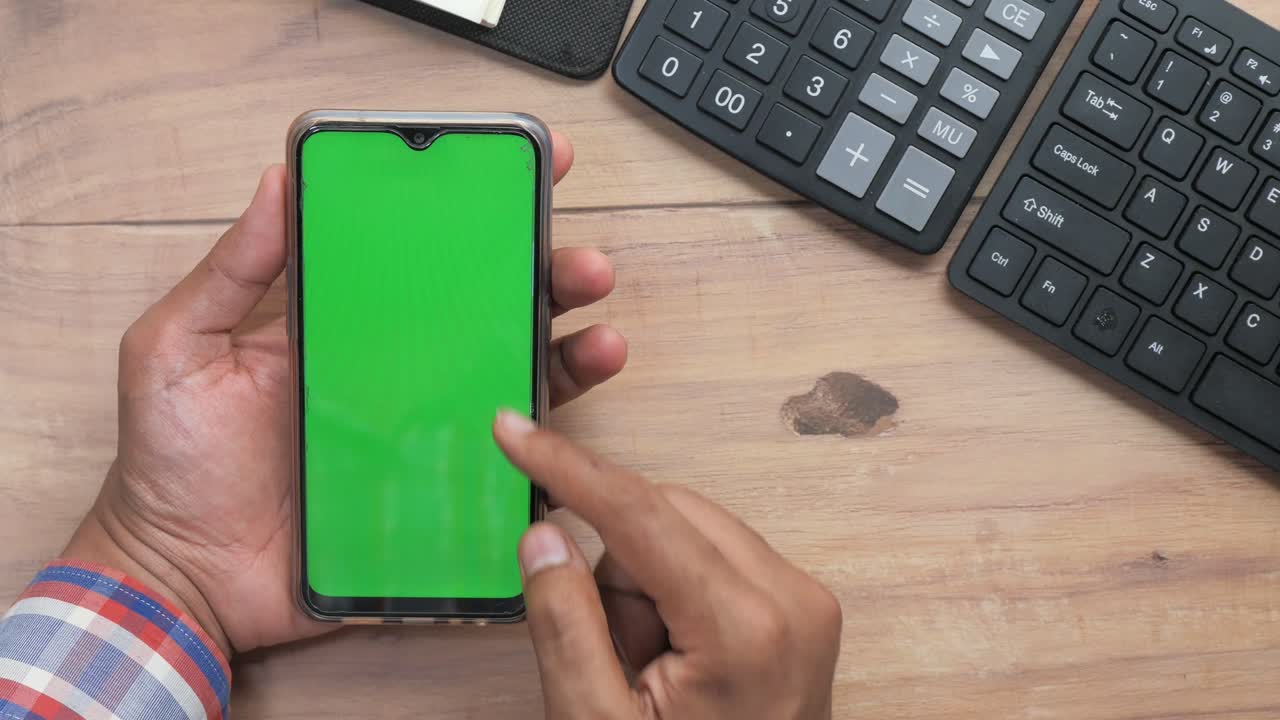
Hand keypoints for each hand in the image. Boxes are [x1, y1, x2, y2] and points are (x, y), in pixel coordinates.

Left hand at [62, 132, 625, 658]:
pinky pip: (500, 469)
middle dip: (551, 280)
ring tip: (602, 341)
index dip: (479, 211)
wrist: (181, 580)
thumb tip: (278, 180)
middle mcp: (394, 370)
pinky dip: (545, 452)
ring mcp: (420, 433)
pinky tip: (566, 436)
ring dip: (567, 355)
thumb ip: (230, 272)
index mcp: (345, 323)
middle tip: (584, 266)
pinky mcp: (432, 496)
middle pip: (490, 312)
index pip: (423, 254)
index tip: (531, 167)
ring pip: (512, 383)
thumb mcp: (177, 349)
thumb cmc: (169, 465)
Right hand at [492, 412, 841, 719]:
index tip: (512, 431)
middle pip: (664, 514)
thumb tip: (544, 532)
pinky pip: (713, 553)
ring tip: (649, 666)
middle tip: (615, 652)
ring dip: (643, 580)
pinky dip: (674, 587)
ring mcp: (805, 598)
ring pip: (686, 528)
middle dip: (615, 566)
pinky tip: (673, 654)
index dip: (567, 467)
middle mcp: (791, 596)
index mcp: (743, 628)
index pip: (639, 513)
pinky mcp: (802, 603)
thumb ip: (564, 624)